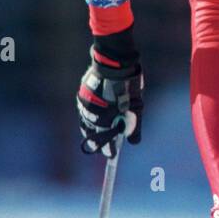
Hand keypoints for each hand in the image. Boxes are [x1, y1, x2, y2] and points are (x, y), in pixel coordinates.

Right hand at [76, 27, 143, 154]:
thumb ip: (134, 125)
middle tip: (99, 147)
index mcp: (104, 117)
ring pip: (85, 120)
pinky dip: (88, 114)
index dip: (108, 148)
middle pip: (91, 131)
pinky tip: (92, 115)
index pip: (105, 139)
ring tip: (93, 133)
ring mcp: (84, 101)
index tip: (111, 154)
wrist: (115, 63)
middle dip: (96, 140)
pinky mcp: (82, 92)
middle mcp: (91, 112)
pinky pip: (84, 108)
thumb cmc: (128, 86)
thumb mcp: (136, 107)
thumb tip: (134, 142)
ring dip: (90, 128)